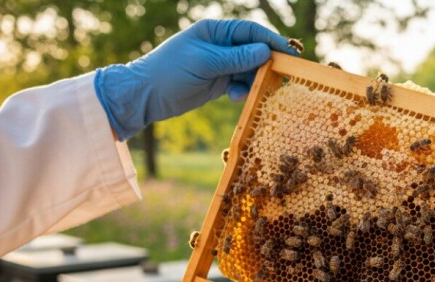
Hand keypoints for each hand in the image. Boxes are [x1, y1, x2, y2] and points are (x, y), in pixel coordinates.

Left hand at [95, 19, 297, 139]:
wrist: (145, 96)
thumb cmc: (169, 73)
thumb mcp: (204, 63)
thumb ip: (235, 58)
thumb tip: (265, 52)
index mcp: (215, 31)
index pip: (250, 31)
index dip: (271, 41)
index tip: (289, 55)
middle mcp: (220, 45)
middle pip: (254, 51)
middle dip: (267, 64)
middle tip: (281, 78)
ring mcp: (220, 64)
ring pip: (250, 70)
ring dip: (255, 81)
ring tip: (255, 92)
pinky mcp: (218, 82)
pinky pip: (240, 84)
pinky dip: (244, 91)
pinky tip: (237, 98)